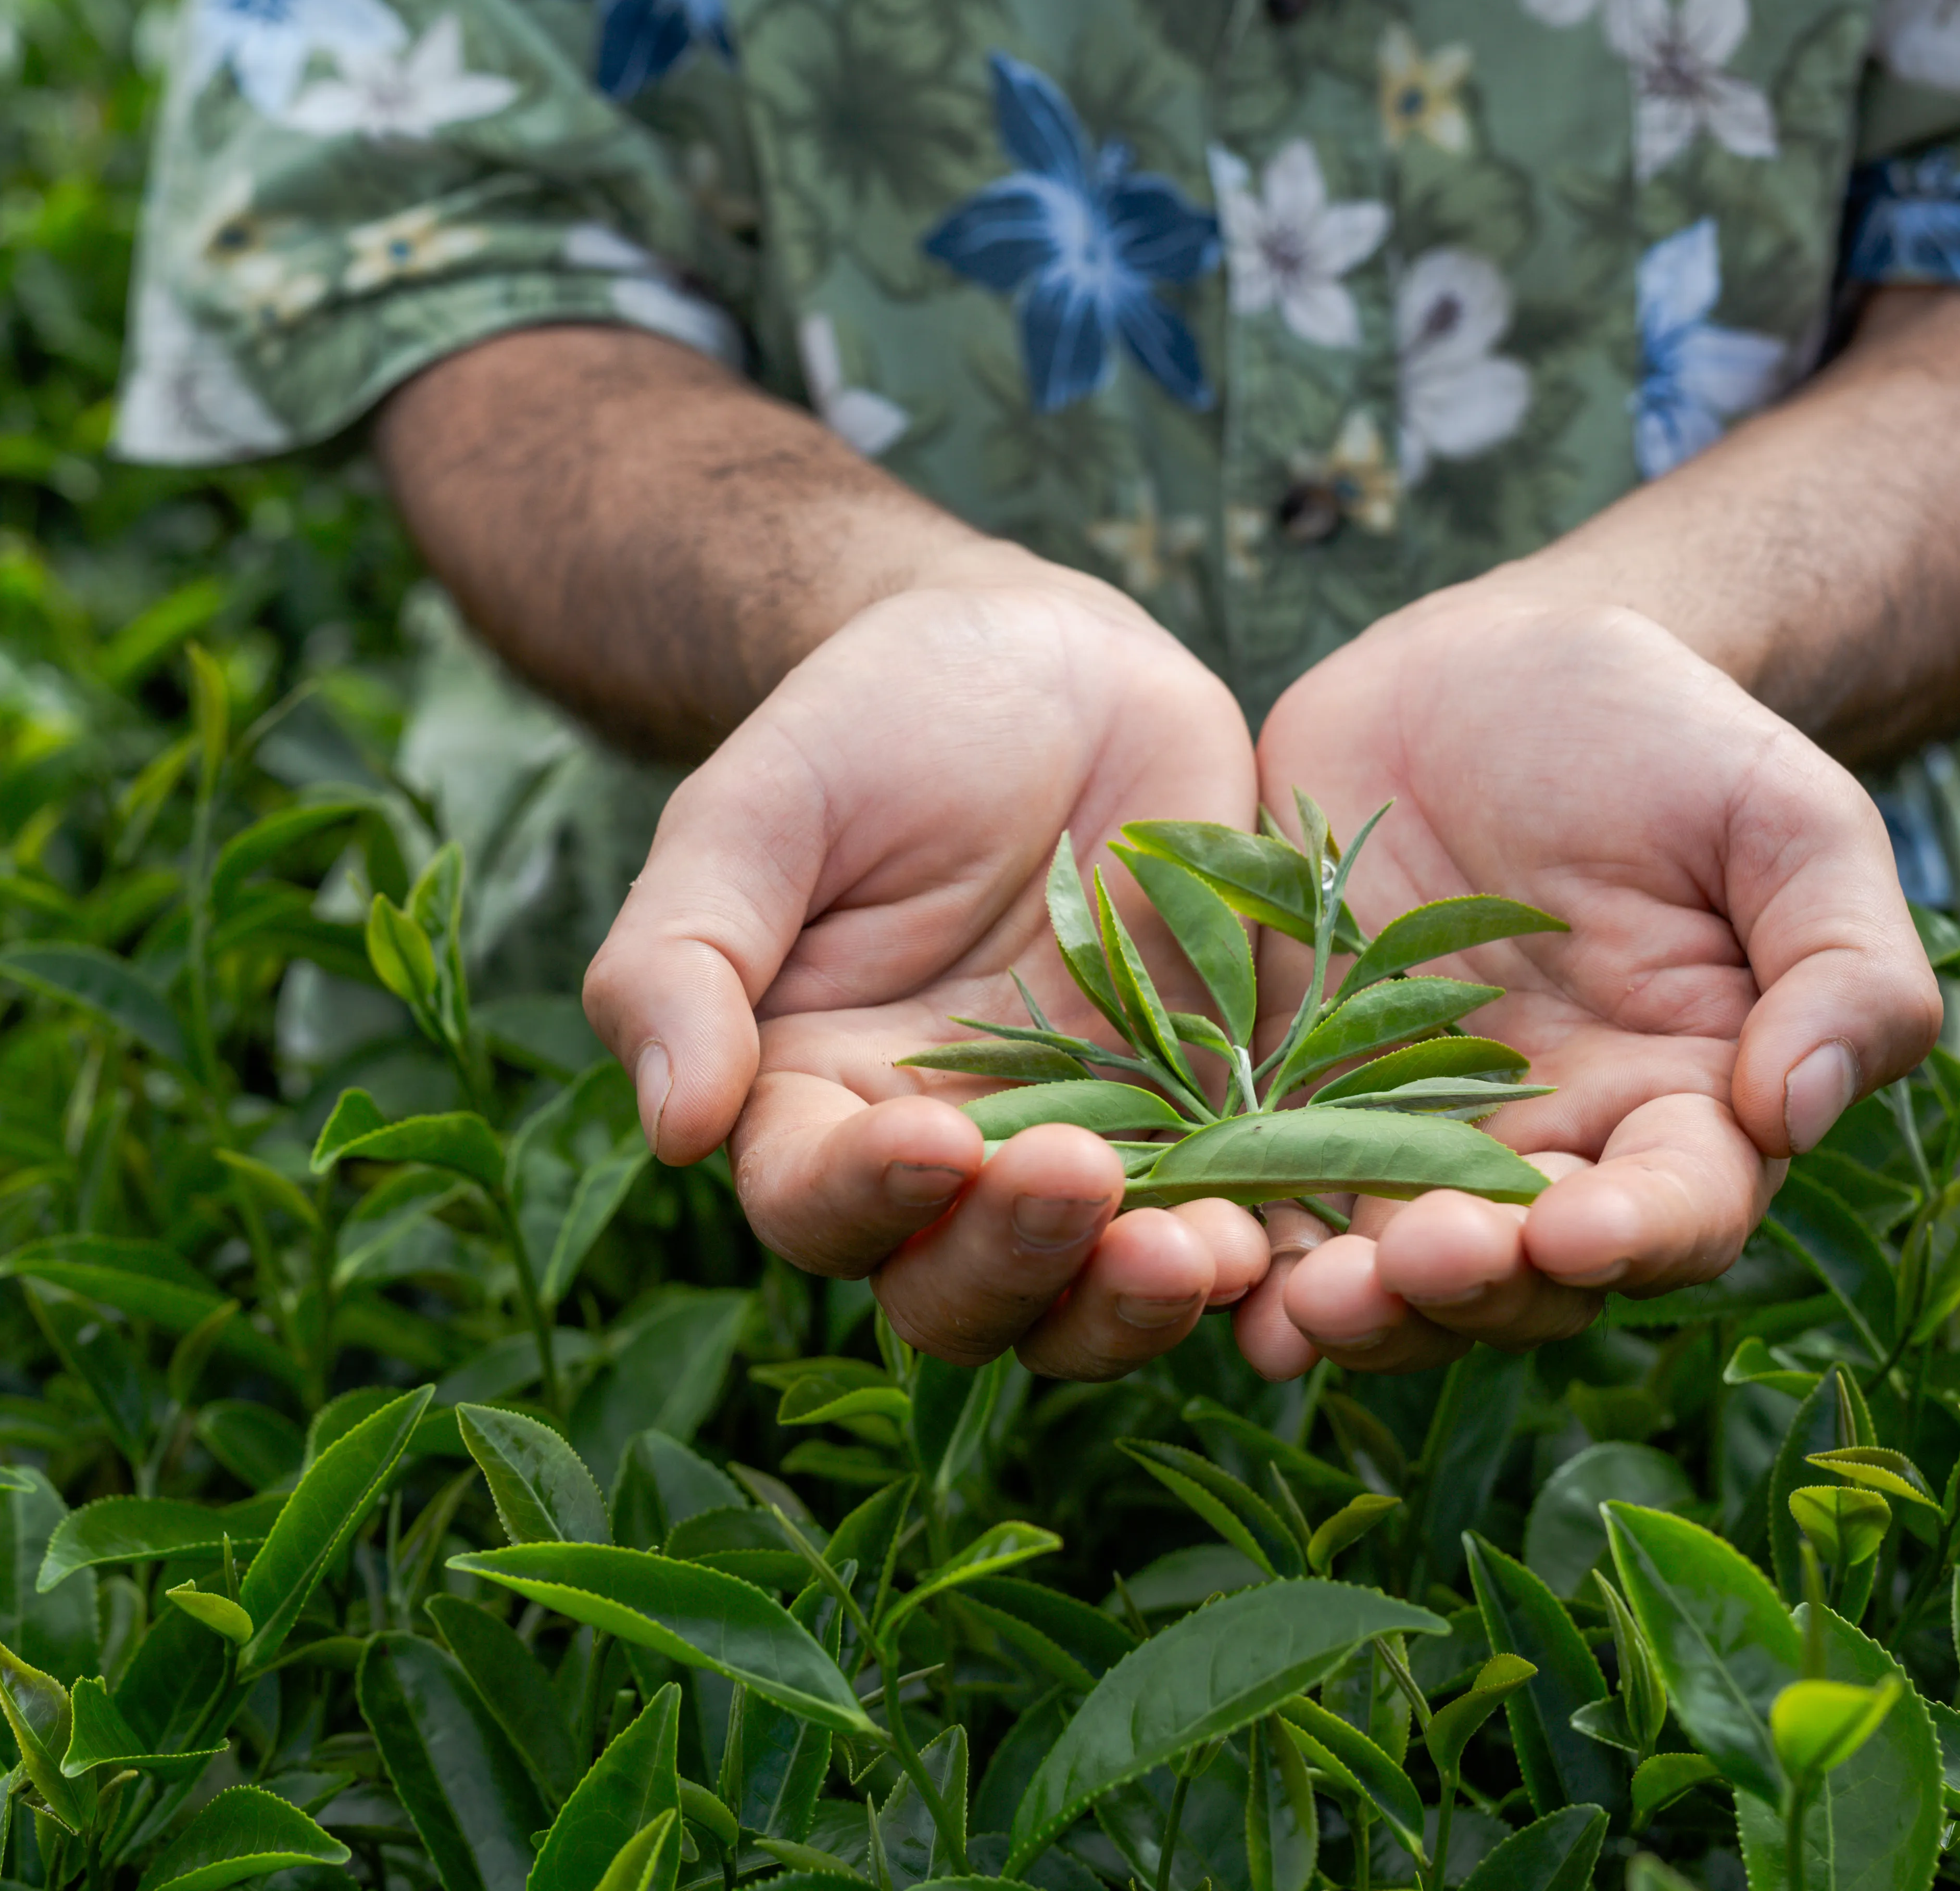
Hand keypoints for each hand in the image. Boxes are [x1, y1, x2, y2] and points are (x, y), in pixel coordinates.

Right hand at [583, 559, 1273, 1377]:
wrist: (1043, 659)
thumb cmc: (870, 723)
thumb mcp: (754, 810)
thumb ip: (682, 957)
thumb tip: (671, 1123)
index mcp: (810, 1103)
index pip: (815, 1204)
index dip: (865, 1198)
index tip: (929, 1139)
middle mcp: (941, 1166)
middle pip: (957, 1295)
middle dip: (1016, 1263)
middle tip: (1080, 1178)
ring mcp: (1084, 1153)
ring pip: (1092, 1298)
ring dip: (1140, 1299)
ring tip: (1205, 1247)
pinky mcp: (1207, 1120)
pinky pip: (1232, 1222)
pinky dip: (1259, 1251)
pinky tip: (1288, 1234)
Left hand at [1234, 588, 1942, 1376]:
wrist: (1491, 672)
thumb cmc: (1667, 739)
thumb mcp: (1788, 820)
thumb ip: (1841, 963)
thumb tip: (1797, 1106)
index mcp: (1683, 1108)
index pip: (1677, 1212)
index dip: (1633, 1238)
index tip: (1577, 1229)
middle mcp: (1550, 1151)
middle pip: (1523, 1277)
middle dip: (1472, 1285)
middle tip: (1416, 1262)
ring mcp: (1409, 1133)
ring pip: (1390, 1268)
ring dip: (1351, 1303)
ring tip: (1307, 1301)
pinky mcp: (1289, 1091)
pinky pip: (1267, 1193)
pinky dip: (1239, 1241)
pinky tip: (1199, 1259)